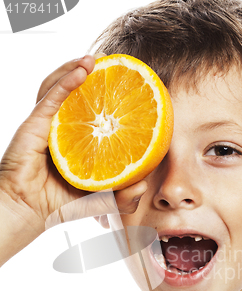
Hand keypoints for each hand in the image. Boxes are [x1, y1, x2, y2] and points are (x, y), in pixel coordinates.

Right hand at [0, 54, 146, 264]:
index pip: (92, 113)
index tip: (127, 88)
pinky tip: (81, 71)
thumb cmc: (59, 205)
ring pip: (60, 88)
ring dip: (75, 68)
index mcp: (76, 141)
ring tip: (95, 60)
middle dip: (91, 76)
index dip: (106, 98)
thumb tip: (144, 184)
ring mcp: (47, 125)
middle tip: (112, 66)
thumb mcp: (99, 202)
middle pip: (75, 95)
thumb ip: (123, 198)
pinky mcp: (35, 125)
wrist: (28, 210)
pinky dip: (65, 82)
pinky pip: (51, 98)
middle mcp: (62, 129)